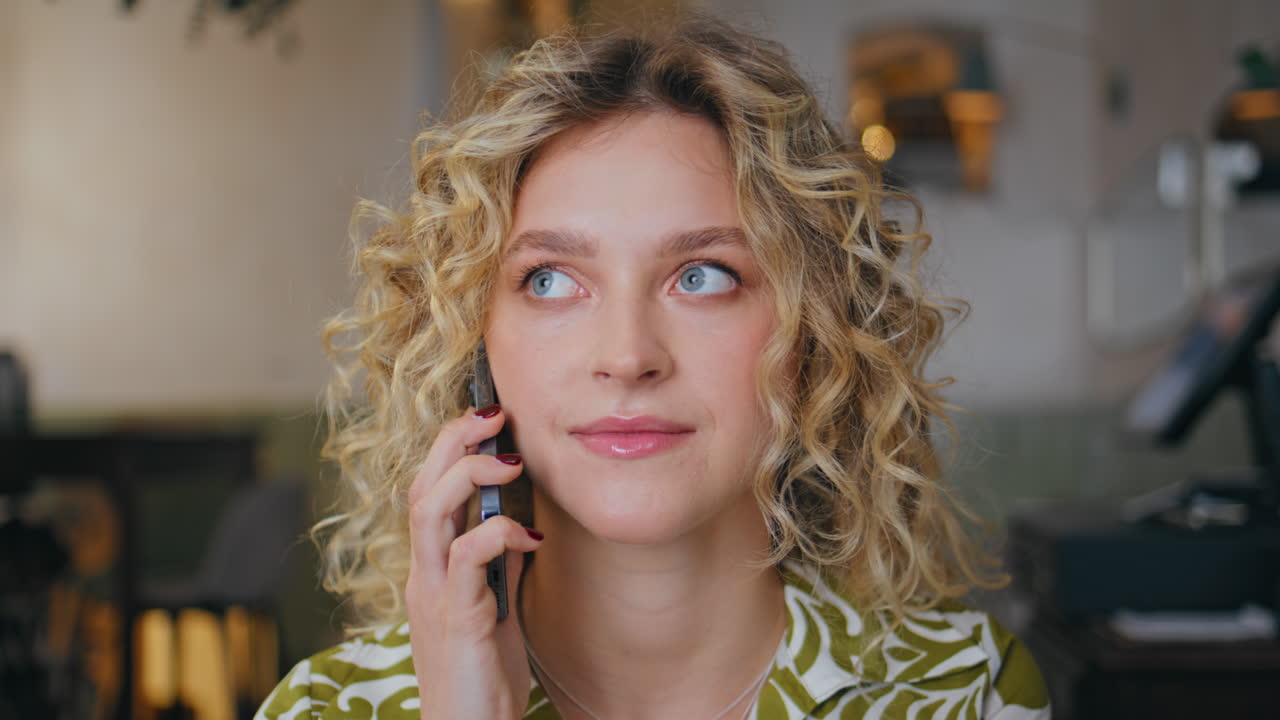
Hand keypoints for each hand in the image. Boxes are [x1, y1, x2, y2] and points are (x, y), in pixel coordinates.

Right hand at [406, 405, 542, 719]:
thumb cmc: (481, 674)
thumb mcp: (492, 607)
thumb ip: (498, 565)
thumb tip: (518, 523)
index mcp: (430, 568)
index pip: (427, 491)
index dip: (452, 448)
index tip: (489, 418)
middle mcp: (423, 575)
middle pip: (420, 487)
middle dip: (453, 442)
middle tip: (494, 414)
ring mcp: (433, 595)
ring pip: (428, 512)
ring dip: (468, 475)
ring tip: (510, 460)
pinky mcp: (456, 619)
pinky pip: (466, 560)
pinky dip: (498, 534)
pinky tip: (533, 537)